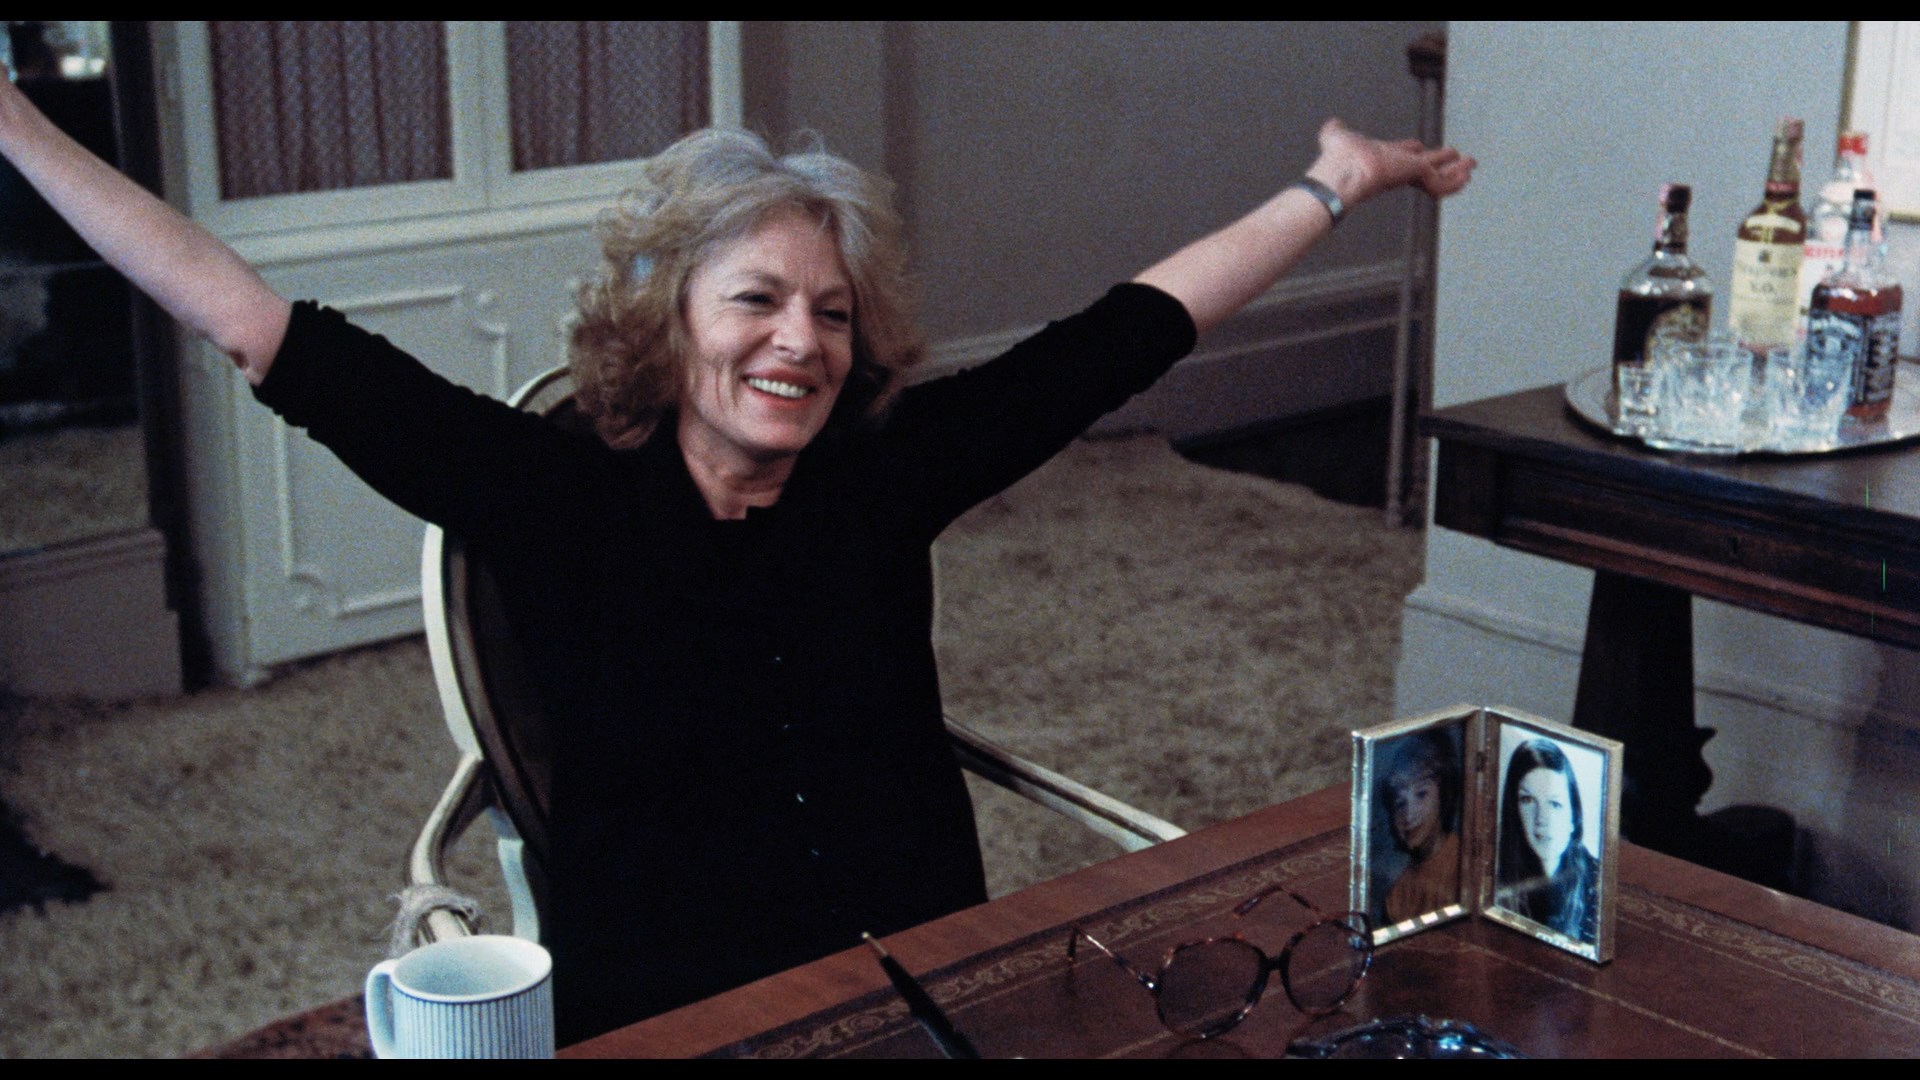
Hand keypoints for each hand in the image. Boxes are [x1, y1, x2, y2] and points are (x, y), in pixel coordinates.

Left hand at [1304, 118, 1474, 208]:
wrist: (1342, 173)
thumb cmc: (1337, 159)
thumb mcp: (1337, 137)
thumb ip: (1336, 131)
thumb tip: (1332, 125)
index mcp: (1383, 158)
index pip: (1403, 156)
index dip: (1413, 152)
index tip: (1421, 147)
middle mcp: (1397, 167)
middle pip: (1425, 165)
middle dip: (1441, 161)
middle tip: (1457, 158)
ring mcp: (1408, 173)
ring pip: (1437, 175)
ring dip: (1455, 170)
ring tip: (1471, 164)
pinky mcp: (1417, 175)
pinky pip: (1441, 183)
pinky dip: (1455, 181)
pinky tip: (1467, 175)